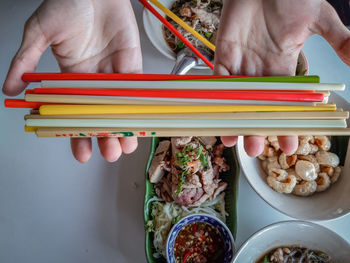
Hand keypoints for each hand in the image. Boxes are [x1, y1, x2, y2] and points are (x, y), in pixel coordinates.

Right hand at [3, 0, 141, 162]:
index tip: (81, 154)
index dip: (77, 133)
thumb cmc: (67, 5)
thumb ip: (25, 60)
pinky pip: (136, 90)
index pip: (74, 112)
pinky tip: (140, 122)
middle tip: (109, 153)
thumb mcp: (38, 32)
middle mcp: (94, 81)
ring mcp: (114, 75)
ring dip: (125, 127)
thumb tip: (7, 89)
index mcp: (71, 78)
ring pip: (121, 108)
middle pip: (101, 115)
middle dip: (105, 136)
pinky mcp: (132, 65)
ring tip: (126, 145)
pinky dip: (138, 106)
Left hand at [214, 0, 349, 155]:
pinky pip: (218, 81)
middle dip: (256, 128)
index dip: (286, 122)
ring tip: (234, 141)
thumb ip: (338, 38)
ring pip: (236, 99)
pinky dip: (216, 99)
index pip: (286, 102)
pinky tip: (217, 116)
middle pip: (258, 107)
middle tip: (256, 149)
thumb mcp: (318, 17)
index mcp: (284, 66)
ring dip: (234, 120)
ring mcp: (241, 64)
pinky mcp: (222, 55)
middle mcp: (261, 70)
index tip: (289, 143)